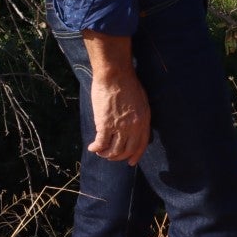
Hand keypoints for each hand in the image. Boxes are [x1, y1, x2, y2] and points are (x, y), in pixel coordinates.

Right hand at [82, 31, 150, 165]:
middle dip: (119, 157)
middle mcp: (134, 126)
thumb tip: (134, 128)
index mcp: (144, 120)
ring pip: (113, 151)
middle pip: (127, 150)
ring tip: (101, 151)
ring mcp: (120, 127)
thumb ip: (139, 116)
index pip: (142, 144)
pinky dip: (96, 149)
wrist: (115, 74)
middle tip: (111, 156)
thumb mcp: (141, 101)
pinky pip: (101, 144)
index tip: (131, 162)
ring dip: (106, 155)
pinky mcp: (105, 125)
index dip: (136, 155)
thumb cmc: (127, 83)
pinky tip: (92, 147)